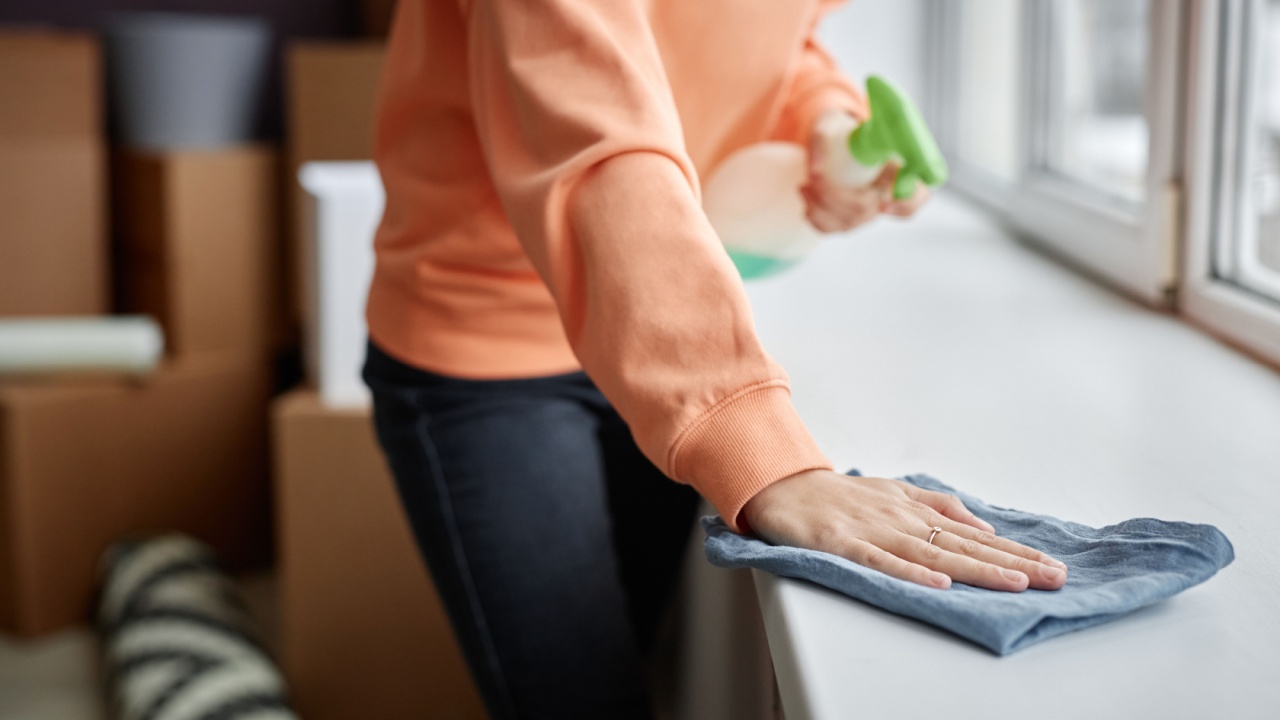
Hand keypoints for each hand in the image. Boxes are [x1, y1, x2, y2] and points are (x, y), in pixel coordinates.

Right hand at [742, 470, 1067, 591]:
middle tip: (1054, 577)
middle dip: (1012, 562)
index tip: (1051, 568)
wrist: (781, 484)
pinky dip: (909, 571)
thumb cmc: (839, 494)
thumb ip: (939, 506)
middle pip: (965, 545)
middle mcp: (901, 519)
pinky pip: (879, 559)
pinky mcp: (841, 542)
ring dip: (977, 568)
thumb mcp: (895, 492)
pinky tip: (939, 582)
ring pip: (933, 552)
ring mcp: (872, 530)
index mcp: (915, 510)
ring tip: (1016, 583)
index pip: (974, 536)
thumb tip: (984, 526)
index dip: (1013, 552)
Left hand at [800, 111, 929, 232]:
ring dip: (820, 208)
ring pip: (848, 223)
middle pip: (868, 210)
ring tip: (804, 186)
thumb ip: (821, 137)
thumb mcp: (830, 122)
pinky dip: (815, 218)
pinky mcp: (848, 218)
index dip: (905, 204)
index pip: (917, 195)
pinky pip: (833, 228)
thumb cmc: (839, 128)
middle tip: (812, 179)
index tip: (883, 203)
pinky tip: (806, 201)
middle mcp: (888, 193)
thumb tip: (814, 169)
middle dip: (834, 197)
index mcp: (899, 167)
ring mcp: (868, 210)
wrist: (831, 138)